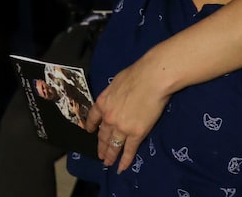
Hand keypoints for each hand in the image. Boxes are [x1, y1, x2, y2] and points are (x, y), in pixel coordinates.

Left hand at [85, 50, 171, 171]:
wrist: (151, 79)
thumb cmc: (136, 75)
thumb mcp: (116, 83)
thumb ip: (113, 95)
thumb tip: (116, 98)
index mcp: (103, 102)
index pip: (93, 117)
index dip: (91, 125)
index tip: (90, 131)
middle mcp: (109, 117)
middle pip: (103, 135)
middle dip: (101, 146)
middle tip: (100, 155)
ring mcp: (121, 128)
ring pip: (113, 145)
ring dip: (110, 155)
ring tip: (107, 163)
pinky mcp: (136, 134)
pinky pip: (129, 150)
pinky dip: (125, 160)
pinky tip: (121, 167)